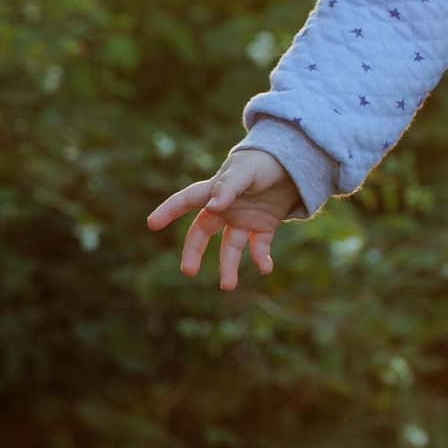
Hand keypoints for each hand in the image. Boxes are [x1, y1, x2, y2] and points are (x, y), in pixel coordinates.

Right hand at [146, 145, 300, 293]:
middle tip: (188, 271)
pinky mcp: (264, 225)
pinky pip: (258, 246)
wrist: (295, 162)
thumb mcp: (246, 170)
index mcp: (216, 189)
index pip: (187, 200)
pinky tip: (265, 268)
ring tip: (228, 286)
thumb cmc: (265, 161)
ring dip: (228, 266)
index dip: (169, 210)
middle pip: (203, 231)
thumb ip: (228, 188)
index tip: (152, 224)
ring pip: (230, 246)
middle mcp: (226, 207)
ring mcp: (244, 218)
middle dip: (194, 251)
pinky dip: (261, 259)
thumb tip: (212, 208)